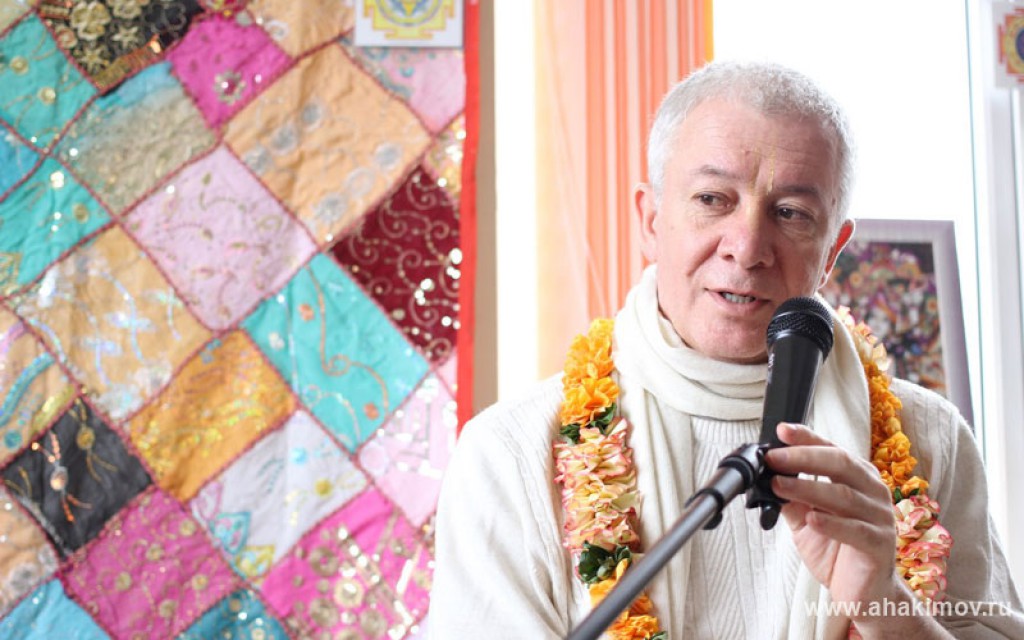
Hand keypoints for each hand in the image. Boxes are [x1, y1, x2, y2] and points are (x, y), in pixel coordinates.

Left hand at [765, 422, 899, 609]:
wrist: (862, 593)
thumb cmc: (837, 551)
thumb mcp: (805, 519)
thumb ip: (790, 498)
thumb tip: (764, 476)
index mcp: (857, 478)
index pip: (831, 449)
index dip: (807, 438)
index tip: (782, 430)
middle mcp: (872, 492)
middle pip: (840, 464)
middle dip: (803, 458)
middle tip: (774, 458)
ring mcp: (880, 518)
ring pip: (844, 496)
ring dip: (808, 488)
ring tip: (779, 485)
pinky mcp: (880, 545)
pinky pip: (856, 530)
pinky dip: (831, 523)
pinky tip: (812, 519)